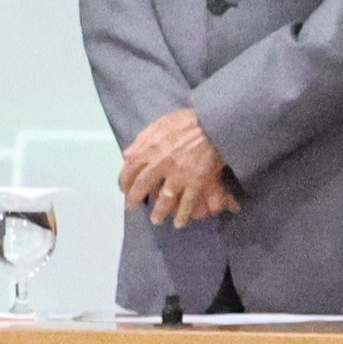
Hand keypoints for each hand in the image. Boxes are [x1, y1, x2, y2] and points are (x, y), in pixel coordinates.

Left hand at [118, 108, 232, 227]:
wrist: (218, 123)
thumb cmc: (190, 120)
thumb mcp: (161, 123)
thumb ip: (142, 139)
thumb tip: (127, 155)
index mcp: (149, 148)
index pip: (130, 169)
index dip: (124, 181)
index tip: (124, 189)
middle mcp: (160, 164)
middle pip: (142, 186)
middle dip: (135, 198)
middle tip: (133, 206)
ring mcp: (179, 175)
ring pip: (164, 198)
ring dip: (159, 212)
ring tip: (156, 220)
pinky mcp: (197, 181)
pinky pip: (188, 202)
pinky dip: (183, 214)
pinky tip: (178, 223)